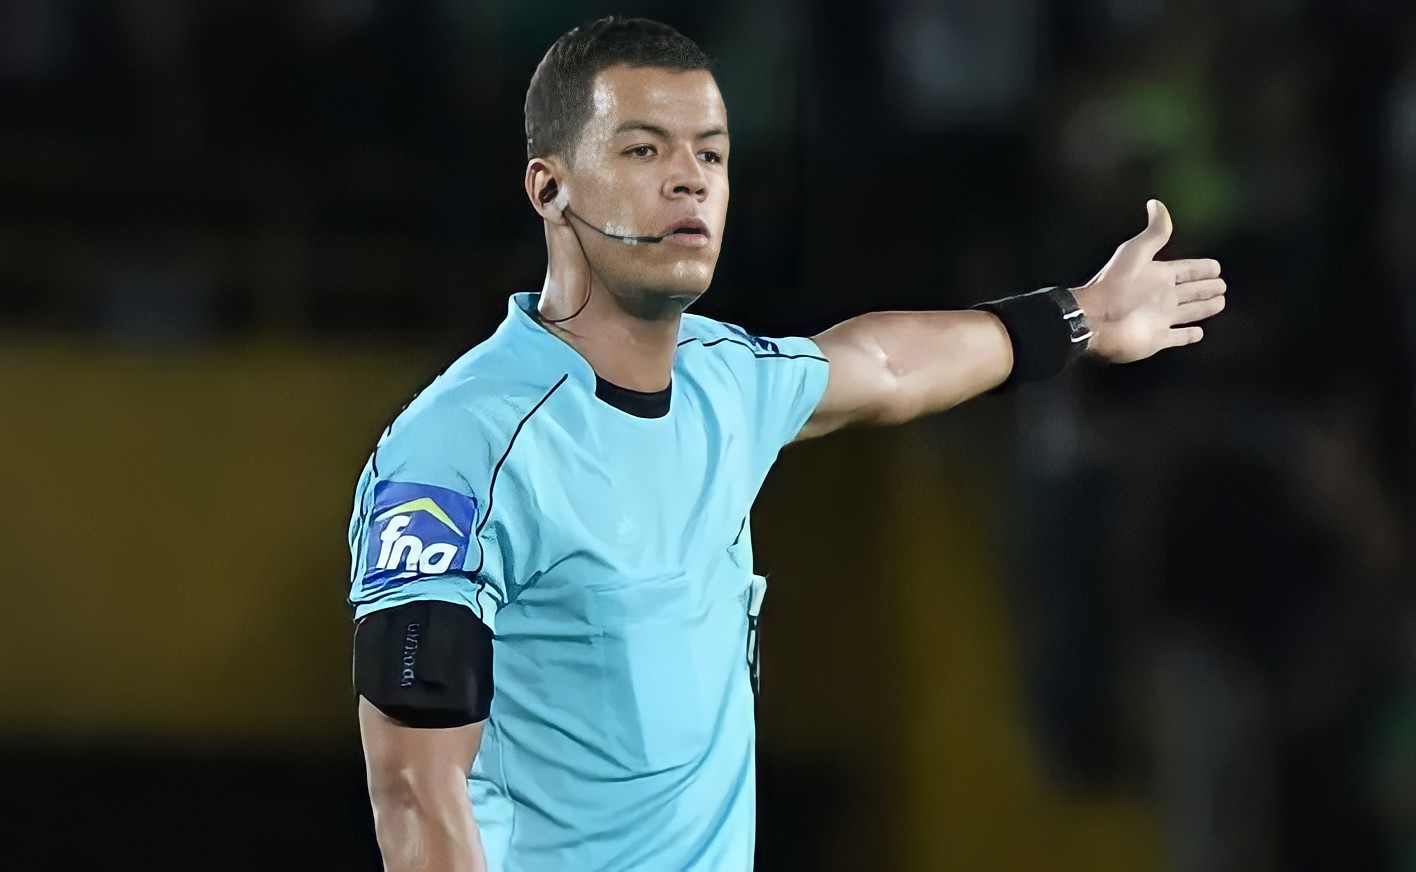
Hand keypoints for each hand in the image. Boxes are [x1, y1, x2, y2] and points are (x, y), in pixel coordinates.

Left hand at [1071, 199, 1226, 364]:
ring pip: (1190, 312)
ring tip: (1220, 303)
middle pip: (1191, 291)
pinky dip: (1189, 336)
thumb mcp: (1136, 252)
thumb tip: (1156, 203)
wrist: (1096, 318)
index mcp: (1158, 275)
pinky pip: (1179, 337)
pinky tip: (1199, 333)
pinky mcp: (1159, 339)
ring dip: (1204, 308)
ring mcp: (1161, 319)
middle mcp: (1161, 296)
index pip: (1186, 270)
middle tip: (1222, 286)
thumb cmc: (1115, 284)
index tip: (1216, 267)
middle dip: (1206, 287)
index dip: (1201, 268)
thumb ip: (1153, 232)